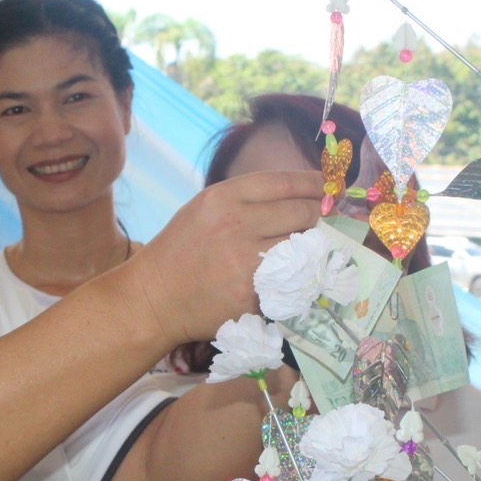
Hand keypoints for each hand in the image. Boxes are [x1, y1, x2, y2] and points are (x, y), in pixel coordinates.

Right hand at [127, 170, 322, 343]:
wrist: (155, 298)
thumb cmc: (181, 250)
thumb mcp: (204, 210)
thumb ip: (246, 200)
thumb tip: (299, 196)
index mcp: (223, 198)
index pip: (284, 182)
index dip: (313, 184)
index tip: (326, 187)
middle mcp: (236, 225)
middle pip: (302, 213)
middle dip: (313, 216)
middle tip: (312, 221)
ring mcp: (247, 262)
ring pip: (302, 247)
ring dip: (306, 248)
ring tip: (297, 249)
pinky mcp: (254, 295)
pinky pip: (290, 280)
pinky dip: (292, 278)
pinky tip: (282, 277)